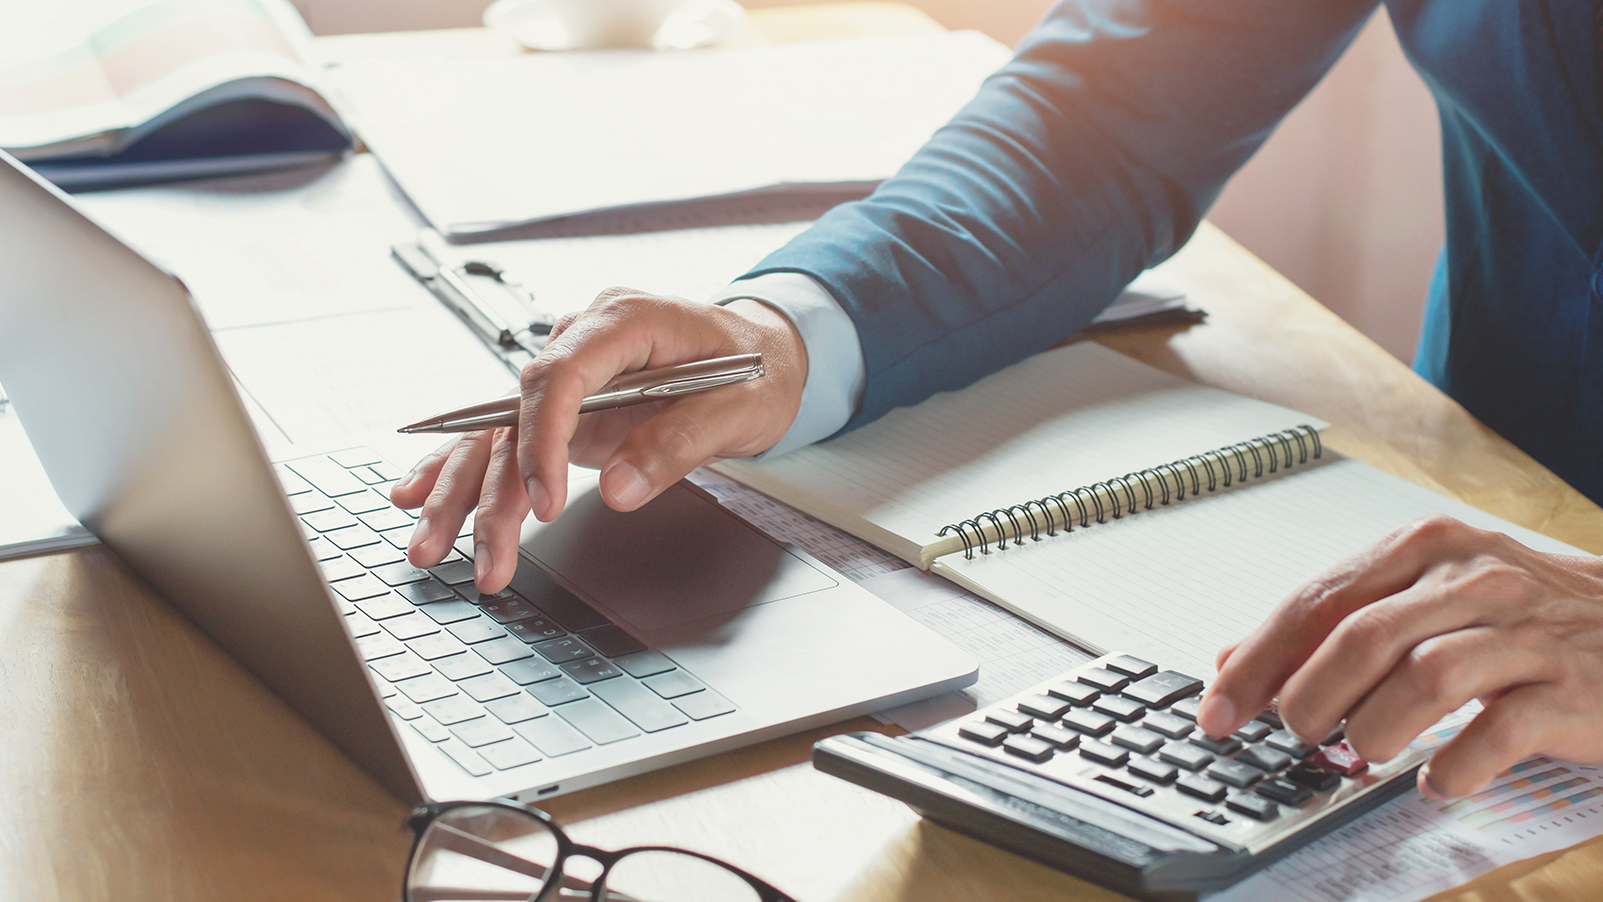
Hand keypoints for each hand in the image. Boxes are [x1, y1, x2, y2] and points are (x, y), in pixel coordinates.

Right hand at [389, 288, 807, 593]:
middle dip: (486, 487)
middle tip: (477, 551)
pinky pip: (505, 436)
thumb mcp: (740, 407)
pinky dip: (464, 469)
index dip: (542, 439)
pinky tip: (419, 495)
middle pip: (514, 412)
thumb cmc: (757, 368)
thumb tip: (617, 489)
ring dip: (462, 492)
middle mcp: (584, 340)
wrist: (766, 352)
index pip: (559, 375)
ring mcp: (570, 375)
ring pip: (498, 433)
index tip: (543, 501)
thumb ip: (677, 443)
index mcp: (625, 320)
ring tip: (430, 547)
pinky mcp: (566, 407)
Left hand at [1195, 514, 1602, 798]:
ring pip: (1423, 679)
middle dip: (1310, 699)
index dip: (1257, 661)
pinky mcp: (1569, 688)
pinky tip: (1439, 780)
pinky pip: (1497, 732)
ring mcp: (1523, 631)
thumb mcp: (1425, 595)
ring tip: (1365, 753)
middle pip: (1361, 638)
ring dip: (1376, 729)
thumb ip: (1333, 623)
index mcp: (1423, 548)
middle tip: (1299, 735)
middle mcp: (1471, 578)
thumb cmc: (1523, 615)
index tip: (1218, 708)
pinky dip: (1455, 766)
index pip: (1316, 601)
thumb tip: (1234, 660)